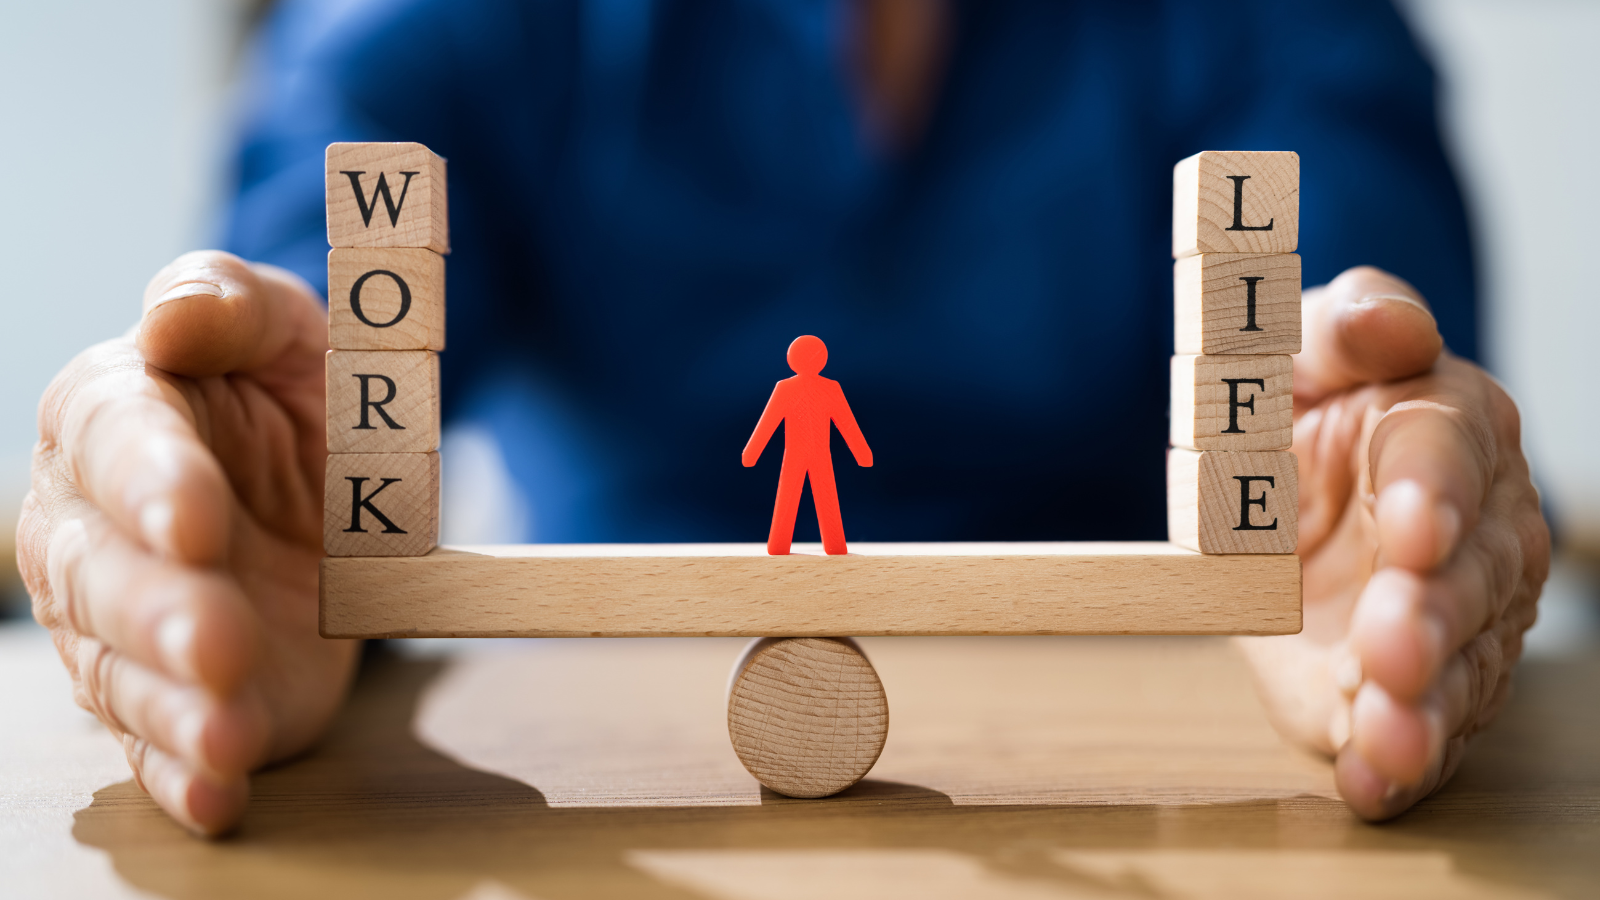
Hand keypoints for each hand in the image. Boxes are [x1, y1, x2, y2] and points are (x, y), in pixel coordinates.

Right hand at [16, 251, 359, 834]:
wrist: (332, 494)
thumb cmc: (292, 396)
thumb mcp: (285, 329)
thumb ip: (229, 304)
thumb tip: (172, 315)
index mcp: (113, 419)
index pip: (114, 448)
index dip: (153, 485)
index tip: (198, 518)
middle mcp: (94, 528)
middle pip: (104, 574)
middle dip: (160, 611)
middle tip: (218, 639)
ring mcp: (128, 625)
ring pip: (124, 671)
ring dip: (172, 707)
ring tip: (225, 732)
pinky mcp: (176, 695)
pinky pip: (161, 744)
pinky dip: (185, 775)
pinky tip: (219, 794)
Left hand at [1236, 266, 1548, 819]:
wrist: (1271, 481)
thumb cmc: (1303, 401)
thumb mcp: (1303, 343)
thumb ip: (1347, 324)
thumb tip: (1388, 320)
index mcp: (1446, 428)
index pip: (1449, 457)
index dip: (1433, 493)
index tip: (1413, 526)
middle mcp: (1471, 531)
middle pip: (1464, 577)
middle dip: (1430, 617)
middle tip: (1391, 647)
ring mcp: (1444, 617)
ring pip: (1455, 668)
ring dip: (1422, 709)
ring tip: (1385, 737)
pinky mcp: (1402, 686)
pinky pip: (1415, 729)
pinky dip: (1395, 764)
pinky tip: (1370, 785)